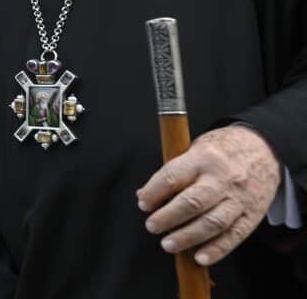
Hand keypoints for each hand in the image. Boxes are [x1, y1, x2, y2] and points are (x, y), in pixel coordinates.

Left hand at [137, 124, 280, 266]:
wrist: (263, 149)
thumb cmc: (221, 151)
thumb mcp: (194, 150)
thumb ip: (172, 172)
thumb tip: (145, 195)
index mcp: (203, 157)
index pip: (173, 177)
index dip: (154, 193)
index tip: (143, 204)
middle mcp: (222, 178)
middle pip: (193, 202)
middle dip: (168, 217)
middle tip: (152, 227)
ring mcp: (240, 198)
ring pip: (213, 222)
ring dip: (188, 237)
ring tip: (168, 245)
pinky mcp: (253, 214)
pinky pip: (234, 235)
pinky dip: (216, 249)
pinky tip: (199, 258)